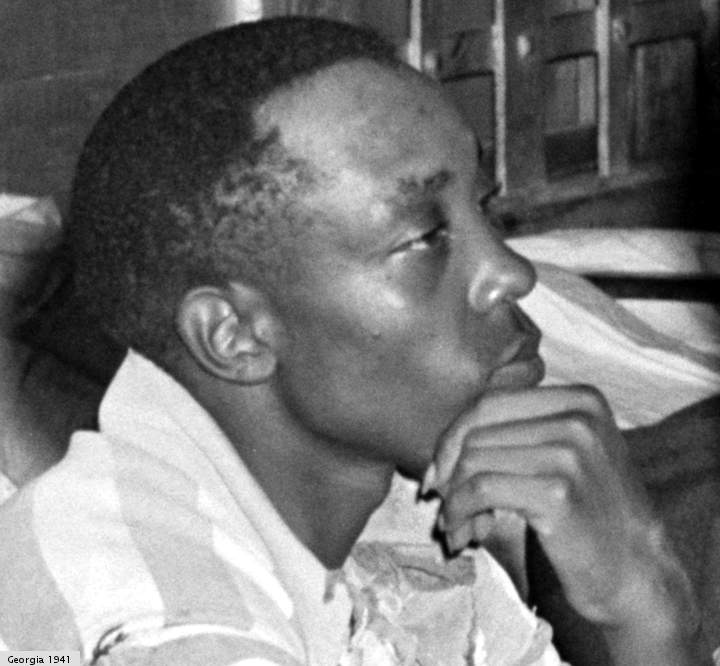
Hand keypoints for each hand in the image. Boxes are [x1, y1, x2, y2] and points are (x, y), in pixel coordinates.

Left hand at [424, 385, 697, 631]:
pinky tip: (466, 533)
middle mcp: (579, 417)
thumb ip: (510, 436)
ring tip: (457, 526)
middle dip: (449, 472)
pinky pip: (481, 489)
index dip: (452, 438)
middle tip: (443, 506)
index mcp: (580, 398)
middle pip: (477, 430)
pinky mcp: (559, 491)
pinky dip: (461, 512)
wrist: (635, 570)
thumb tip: (438, 456)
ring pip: (474, 460)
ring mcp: (572, 452)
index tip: (438, 474)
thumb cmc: (586, 513)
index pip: (490, 402)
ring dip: (452, 500)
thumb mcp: (559, 454)